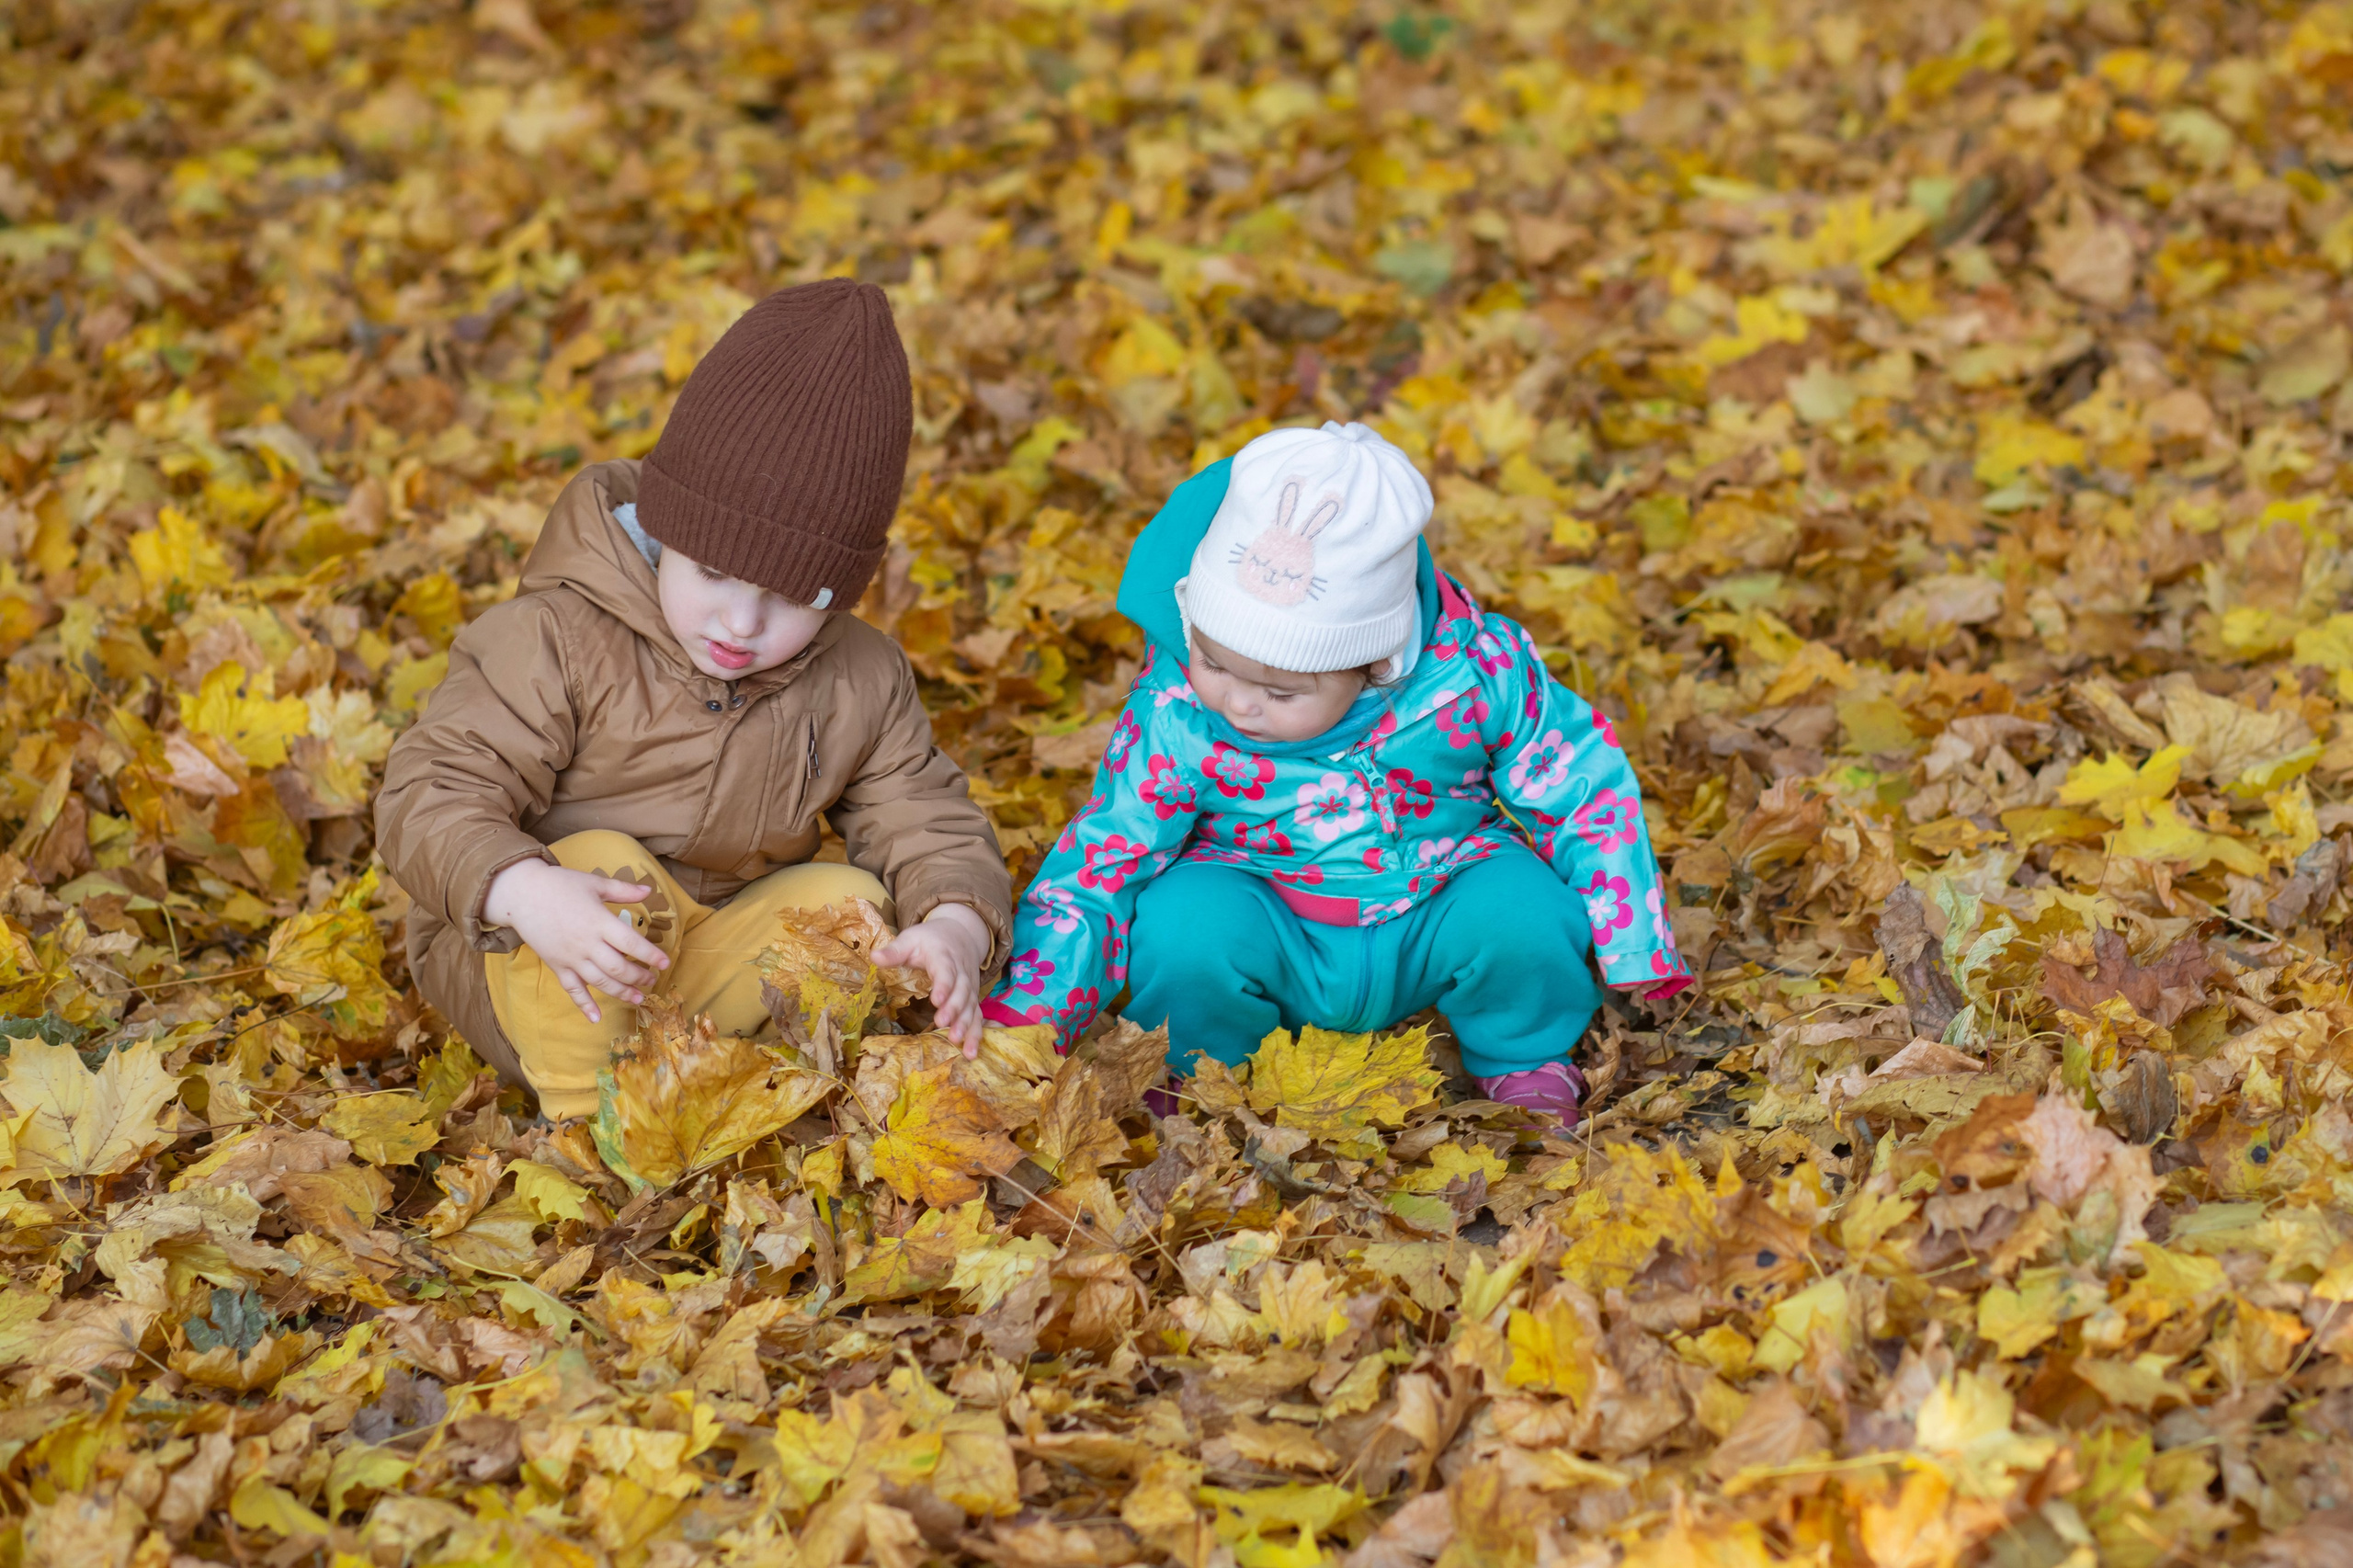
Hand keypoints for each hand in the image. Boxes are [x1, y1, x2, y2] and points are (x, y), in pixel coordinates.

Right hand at [483, 859, 670, 1022]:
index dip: (650, 955)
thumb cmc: (559, 884)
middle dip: (639, 977)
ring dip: (621, 992)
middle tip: (652, 980)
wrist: (521, 893)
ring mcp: (571, 958)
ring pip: (600, 982)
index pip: (631, 944)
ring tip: (638, 998)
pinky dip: (584, 1005)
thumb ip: (623, 890)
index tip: (665, 963)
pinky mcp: (557, 966)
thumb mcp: (595, 883)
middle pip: (618, 968)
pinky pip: (572, 989)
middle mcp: (587, 944)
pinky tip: (596, 1018)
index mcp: (599, 922)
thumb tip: (649, 890)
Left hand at [875, 903, 991, 1057]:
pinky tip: (971, 1052)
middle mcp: (961, 972)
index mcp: (943, 956)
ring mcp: (969, 986)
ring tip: (956, 1040)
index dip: (943, 985)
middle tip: (943, 1024)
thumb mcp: (911, 939)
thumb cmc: (930, 939)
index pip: (945, 971)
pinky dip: (976, 1033)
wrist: (961, 933)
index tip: (937, 1000)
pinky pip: (977, 1015)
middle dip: (954, 1009)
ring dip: (966, 1024)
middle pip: (961, 991)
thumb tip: (873, 957)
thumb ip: (894, 951)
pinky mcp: (973, 997)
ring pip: (972, 1005)